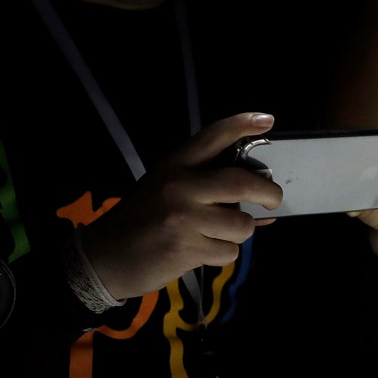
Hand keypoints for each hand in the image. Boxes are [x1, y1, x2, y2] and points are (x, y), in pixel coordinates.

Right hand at [79, 112, 284, 301]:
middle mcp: (179, 187)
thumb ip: (205, 185)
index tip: (267, 120)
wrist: (104, 258)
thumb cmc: (141, 221)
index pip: (212, 136)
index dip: (241, 125)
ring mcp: (183, 218)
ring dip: (237, 234)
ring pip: (241, 224)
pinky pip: (228, 251)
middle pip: (242, 182)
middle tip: (274, 201)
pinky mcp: (186, 248)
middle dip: (269, 193)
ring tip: (213, 235)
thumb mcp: (163, 187)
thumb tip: (261, 196)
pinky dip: (221, 254)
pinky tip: (199, 252)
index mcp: (173, 166)